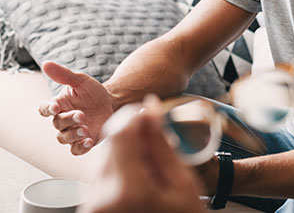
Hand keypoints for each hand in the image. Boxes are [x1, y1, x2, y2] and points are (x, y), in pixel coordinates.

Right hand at [38, 61, 114, 154]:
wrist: (112, 103)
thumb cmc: (93, 92)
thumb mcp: (81, 81)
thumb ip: (64, 75)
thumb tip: (46, 63)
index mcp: (58, 105)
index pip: (44, 109)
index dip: (47, 109)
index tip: (55, 107)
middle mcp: (62, 120)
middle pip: (57, 124)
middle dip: (68, 120)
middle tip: (81, 115)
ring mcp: (72, 132)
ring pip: (64, 138)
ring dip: (73, 135)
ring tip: (85, 130)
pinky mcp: (83, 142)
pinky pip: (75, 150)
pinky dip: (80, 147)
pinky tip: (88, 142)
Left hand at [78, 100, 205, 212]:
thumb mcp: (183, 184)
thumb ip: (162, 146)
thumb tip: (150, 111)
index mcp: (127, 190)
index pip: (120, 134)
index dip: (134, 116)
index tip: (149, 111)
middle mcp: (100, 200)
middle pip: (109, 144)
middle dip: (132, 136)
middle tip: (158, 141)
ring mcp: (92, 208)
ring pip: (102, 158)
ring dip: (125, 152)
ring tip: (153, 168)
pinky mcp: (90, 212)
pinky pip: (100, 178)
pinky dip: (119, 170)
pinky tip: (141, 180)